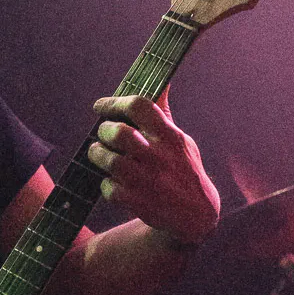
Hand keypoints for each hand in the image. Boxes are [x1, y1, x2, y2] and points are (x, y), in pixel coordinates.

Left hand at [87, 88, 219, 245]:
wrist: (195, 214)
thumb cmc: (182, 168)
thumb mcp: (179, 139)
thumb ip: (162, 112)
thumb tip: (161, 80)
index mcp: (170, 136)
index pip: (139, 106)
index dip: (114, 103)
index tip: (101, 106)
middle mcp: (160, 157)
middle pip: (120, 134)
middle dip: (104, 131)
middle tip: (104, 134)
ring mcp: (148, 181)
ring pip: (110, 161)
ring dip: (99, 155)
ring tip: (101, 155)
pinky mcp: (138, 202)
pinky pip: (109, 188)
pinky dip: (106, 185)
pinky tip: (113, 182)